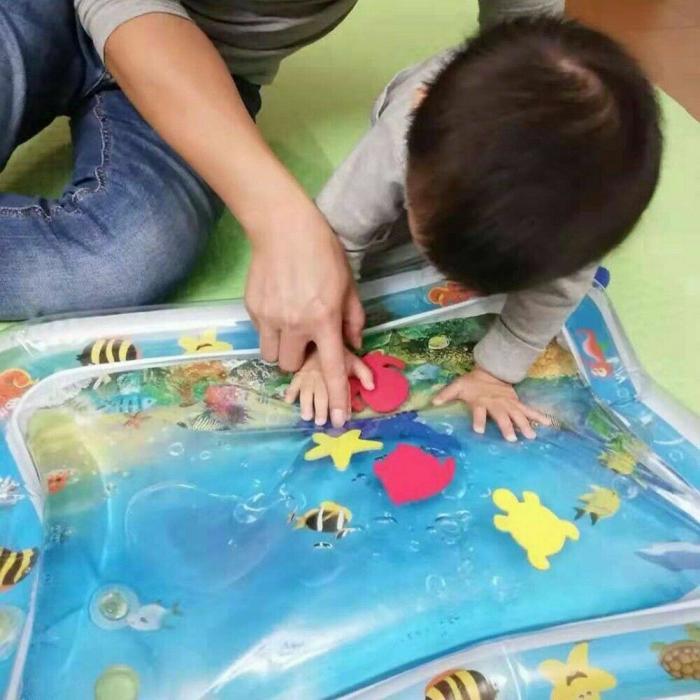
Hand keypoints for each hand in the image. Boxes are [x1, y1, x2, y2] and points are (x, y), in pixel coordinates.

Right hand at [246, 207, 363, 427]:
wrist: (283, 226)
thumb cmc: (323, 252)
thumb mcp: (349, 285)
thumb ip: (353, 319)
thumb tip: (353, 345)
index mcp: (324, 320)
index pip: (332, 369)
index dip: (337, 396)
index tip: (338, 420)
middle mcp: (295, 325)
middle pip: (292, 366)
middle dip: (300, 359)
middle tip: (305, 337)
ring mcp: (269, 318)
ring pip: (271, 356)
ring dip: (282, 348)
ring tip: (288, 324)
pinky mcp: (252, 308)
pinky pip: (261, 333)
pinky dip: (270, 328)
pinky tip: (277, 303)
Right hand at [285, 349, 373, 425]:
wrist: (321, 339)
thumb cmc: (339, 355)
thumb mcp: (354, 361)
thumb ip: (365, 374)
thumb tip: (372, 387)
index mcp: (337, 373)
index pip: (340, 390)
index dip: (341, 405)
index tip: (341, 420)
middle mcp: (322, 375)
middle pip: (320, 393)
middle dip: (320, 408)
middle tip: (321, 422)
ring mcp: (308, 374)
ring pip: (305, 390)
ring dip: (306, 404)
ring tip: (307, 417)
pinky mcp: (298, 374)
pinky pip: (292, 382)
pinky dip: (289, 392)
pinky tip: (288, 401)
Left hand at [432, 367, 548, 441]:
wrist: (490, 371)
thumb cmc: (472, 382)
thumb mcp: (457, 386)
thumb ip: (446, 394)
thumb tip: (432, 402)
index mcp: (481, 401)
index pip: (478, 412)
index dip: (478, 420)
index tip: (478, 430)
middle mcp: (496, 403)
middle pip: (502, 416)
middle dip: (506, 426)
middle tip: (511, 439)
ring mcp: (508, 403)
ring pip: (518, 414)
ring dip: (524, 425)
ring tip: (531, 436)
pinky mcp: (517, 402)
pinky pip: (529, 410)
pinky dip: (539, 416)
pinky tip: (549, 423)